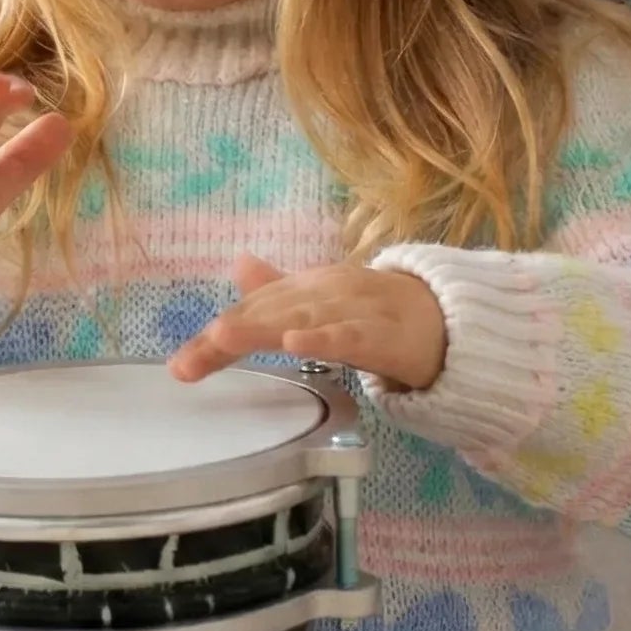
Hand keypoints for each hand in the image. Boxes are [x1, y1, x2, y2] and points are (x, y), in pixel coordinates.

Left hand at [168, 252, 447, 392]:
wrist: (448, 318)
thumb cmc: (378, 313)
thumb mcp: (323, 300)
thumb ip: (279, 290)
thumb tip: (238, 264)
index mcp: (305, 290)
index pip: (252, 310)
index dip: (215, 337)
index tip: (182, 366)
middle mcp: (323, 294)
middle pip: (267, 314)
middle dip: (225, 337)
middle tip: (186, 363)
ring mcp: (354, 310)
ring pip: (301, 319)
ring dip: (260, 328)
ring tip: (222, 337)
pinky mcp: (383, 333)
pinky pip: (350, 335)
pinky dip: (322, 337)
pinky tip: (295, 343)